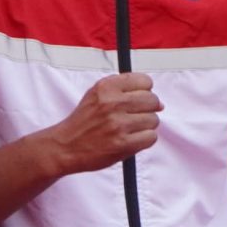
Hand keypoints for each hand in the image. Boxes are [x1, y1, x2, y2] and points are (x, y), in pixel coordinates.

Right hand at [40, 72, 160, 176]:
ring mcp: (118, 124)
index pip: (144, 81)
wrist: (66, 146)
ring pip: (153, 120)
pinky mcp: (123, 144)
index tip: (140, 97)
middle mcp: (112, 103)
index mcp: (106, 87)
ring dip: (146, 126)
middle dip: (149, 109)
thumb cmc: (84, 122)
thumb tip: (159, 103)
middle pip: (152, 100)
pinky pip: (151, 137)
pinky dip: (144, 140)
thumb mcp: (97, 94)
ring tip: (130, 129)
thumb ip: (124, 91)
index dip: (146, 90)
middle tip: (136, 116)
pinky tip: (131, 139)